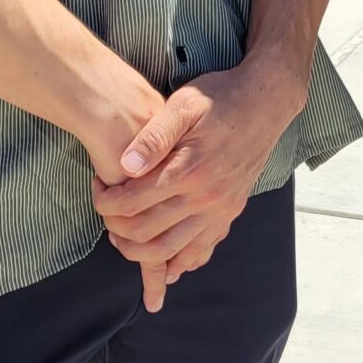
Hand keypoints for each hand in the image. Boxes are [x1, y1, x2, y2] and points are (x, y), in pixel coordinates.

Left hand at [92, 59, 303, 312]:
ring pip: (170, 252)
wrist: (265, 102)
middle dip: (115, 228)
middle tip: (105, 211)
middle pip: (145, 234)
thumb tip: (125, 164)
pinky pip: (201, 252)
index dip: (104, 201)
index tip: (98, 188)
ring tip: (122, 236)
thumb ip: (154, 136)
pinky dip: (179, 263)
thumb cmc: (221, 98)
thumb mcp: (184, 104)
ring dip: (138, 252)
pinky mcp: (229, 214)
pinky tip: (165, 264)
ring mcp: (219, 211)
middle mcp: (205, 198)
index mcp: (188, 170)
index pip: (131, 203)